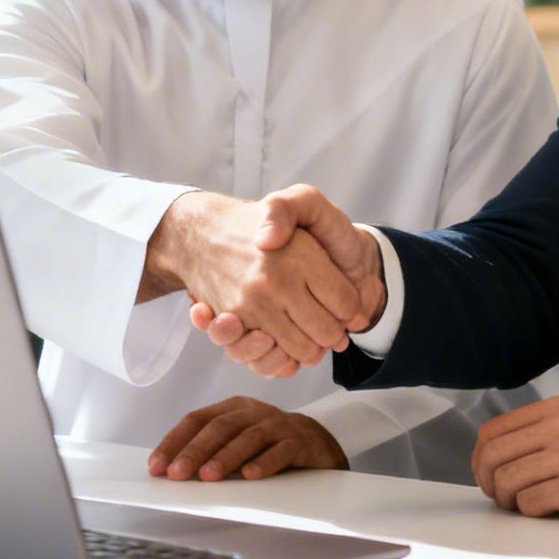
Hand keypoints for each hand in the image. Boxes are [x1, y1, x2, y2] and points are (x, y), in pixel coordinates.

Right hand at [144, 189, 371, 367]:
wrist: (206, 233)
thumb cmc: (259, 220)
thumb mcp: (298, 198)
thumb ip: (299, 204)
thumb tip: (270, 240)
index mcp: (298, 255)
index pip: (346, 303)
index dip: (353, 309)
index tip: (348, 306)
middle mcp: (273, 283)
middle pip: (326, 333)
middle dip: (335, 333)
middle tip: (332, 324)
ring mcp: (251, 306)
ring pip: (301, 351)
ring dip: (311, 348)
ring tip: (310, 333)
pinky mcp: (232, 323)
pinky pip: (267, 360)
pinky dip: (282, 359)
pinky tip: (284, 341)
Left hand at [147, 396, 345, 481]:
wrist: (316, 443)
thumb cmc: (267, 444)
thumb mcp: (236, 440)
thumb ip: (209, 450)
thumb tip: (171, 472)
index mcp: (233, 408)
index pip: (197, 419)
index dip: (175, 441)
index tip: (157, 466)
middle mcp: (253, 412)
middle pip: (220, 427)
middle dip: (195, 451)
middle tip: (178, 473)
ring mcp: (278, 425)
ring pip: (249, 437)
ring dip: (226, 457)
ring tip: (208, 476)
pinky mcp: (299, 442)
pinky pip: (281, 451)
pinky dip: (264, 463)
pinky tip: (250, 476)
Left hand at [470, 396, 558, 518]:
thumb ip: (544, 432)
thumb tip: (501, 458)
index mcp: (556, 409)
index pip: (493, 431)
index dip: (480, 459)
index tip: (487, 476)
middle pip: (494, 456)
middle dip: (489, 483)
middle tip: (501, 497)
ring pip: (509, 481)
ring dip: (509, 501)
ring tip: (524, 505)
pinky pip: (532, 502)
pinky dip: (531, 512)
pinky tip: (547, 510)